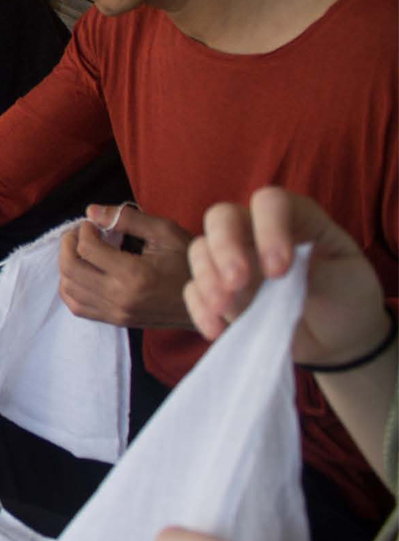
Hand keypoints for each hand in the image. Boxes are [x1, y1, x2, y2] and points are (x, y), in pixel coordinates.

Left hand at [58, 204, 192, 327]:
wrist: (211, 301)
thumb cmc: (190, 262)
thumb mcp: (165, 232)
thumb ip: (128, 219)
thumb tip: (92, 211)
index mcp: (133, 275)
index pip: (86, 249)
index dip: (83, 230)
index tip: (94, 223)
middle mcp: (120, 298)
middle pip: (70, 269)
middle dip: (67, 244)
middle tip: (79, 232)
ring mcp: (117, 313)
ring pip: (68, 289)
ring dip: (66, 265)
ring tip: (80, 250)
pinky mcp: (117, 322)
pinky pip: (78, 307)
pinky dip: (71, 288)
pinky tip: (82, 272)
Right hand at [185, 187, 386, 366]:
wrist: (338, 338)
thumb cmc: (346, 297)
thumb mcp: (347, 281)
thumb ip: (314, 270)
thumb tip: (273, 271)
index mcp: (294, 218)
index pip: (269, 203)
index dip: (268, 229)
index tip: (280, 270)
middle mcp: (256, 232)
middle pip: (222, 217)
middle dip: (224, 247)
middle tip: (237, 282)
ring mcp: (234, 260)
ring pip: (200, 249)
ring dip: (206, 277)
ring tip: (223, 307)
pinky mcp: (219, 292)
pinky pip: (193, 290)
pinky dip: (199, 308)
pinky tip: (217, 330)